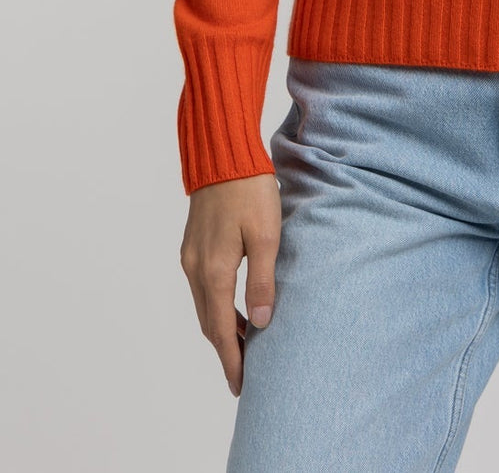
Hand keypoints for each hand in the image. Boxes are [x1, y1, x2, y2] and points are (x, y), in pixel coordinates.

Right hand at [179, 173, 282, 397]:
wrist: (222, 155)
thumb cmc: (249, 191)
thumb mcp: (266, 235)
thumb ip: (262, 280)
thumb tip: (261, 323)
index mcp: (213, 271)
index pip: (221, 330)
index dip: (232, 360)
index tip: (242, 386)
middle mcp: (195, 269)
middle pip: (209, 323)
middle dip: (226, 350)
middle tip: (245, 374)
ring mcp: (190, 257)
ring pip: (205, 307)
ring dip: (222, 329)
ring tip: (246, 345)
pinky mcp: (192, 246)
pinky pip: (203, 289)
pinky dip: (217, 307)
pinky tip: (236, 308)